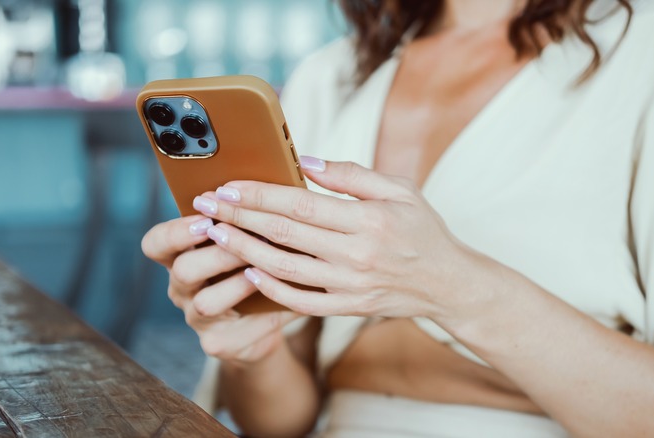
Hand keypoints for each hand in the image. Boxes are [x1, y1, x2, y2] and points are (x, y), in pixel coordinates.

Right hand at [141, 215, 299, 363]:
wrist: (266, 320)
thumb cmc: (256, 265)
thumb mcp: (244, 241)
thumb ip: (247, 220)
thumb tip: (276, 187)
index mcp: (180, 256)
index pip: (156, 243)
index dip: (175, 231)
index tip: (204, 219)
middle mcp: (182, 288)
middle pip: (182, 270)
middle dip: (215, 254)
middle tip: (245, 243)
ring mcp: (197, 319)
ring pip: (206, 303)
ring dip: (238, 284)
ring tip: (266, 270)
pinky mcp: (219, 344)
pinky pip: (241, 330)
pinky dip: (267, 312)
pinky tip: (290, 300)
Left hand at [192, 157, 487, 320]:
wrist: (447, 283)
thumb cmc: (422, 229)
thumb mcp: (400, 189)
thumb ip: (351, 174)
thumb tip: (304, 160)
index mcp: (370, 219)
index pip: (301, 204)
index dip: (259, 194)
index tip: (228, 185)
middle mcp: (357, 255)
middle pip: (284, 234)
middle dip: (239, 216)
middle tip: (206, 204)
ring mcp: (350, 286)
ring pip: (284, 268)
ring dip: (244, 250)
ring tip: (216, 233)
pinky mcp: (346, 308)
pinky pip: (300, 301)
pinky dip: (271, 288)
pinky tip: (248, 271)